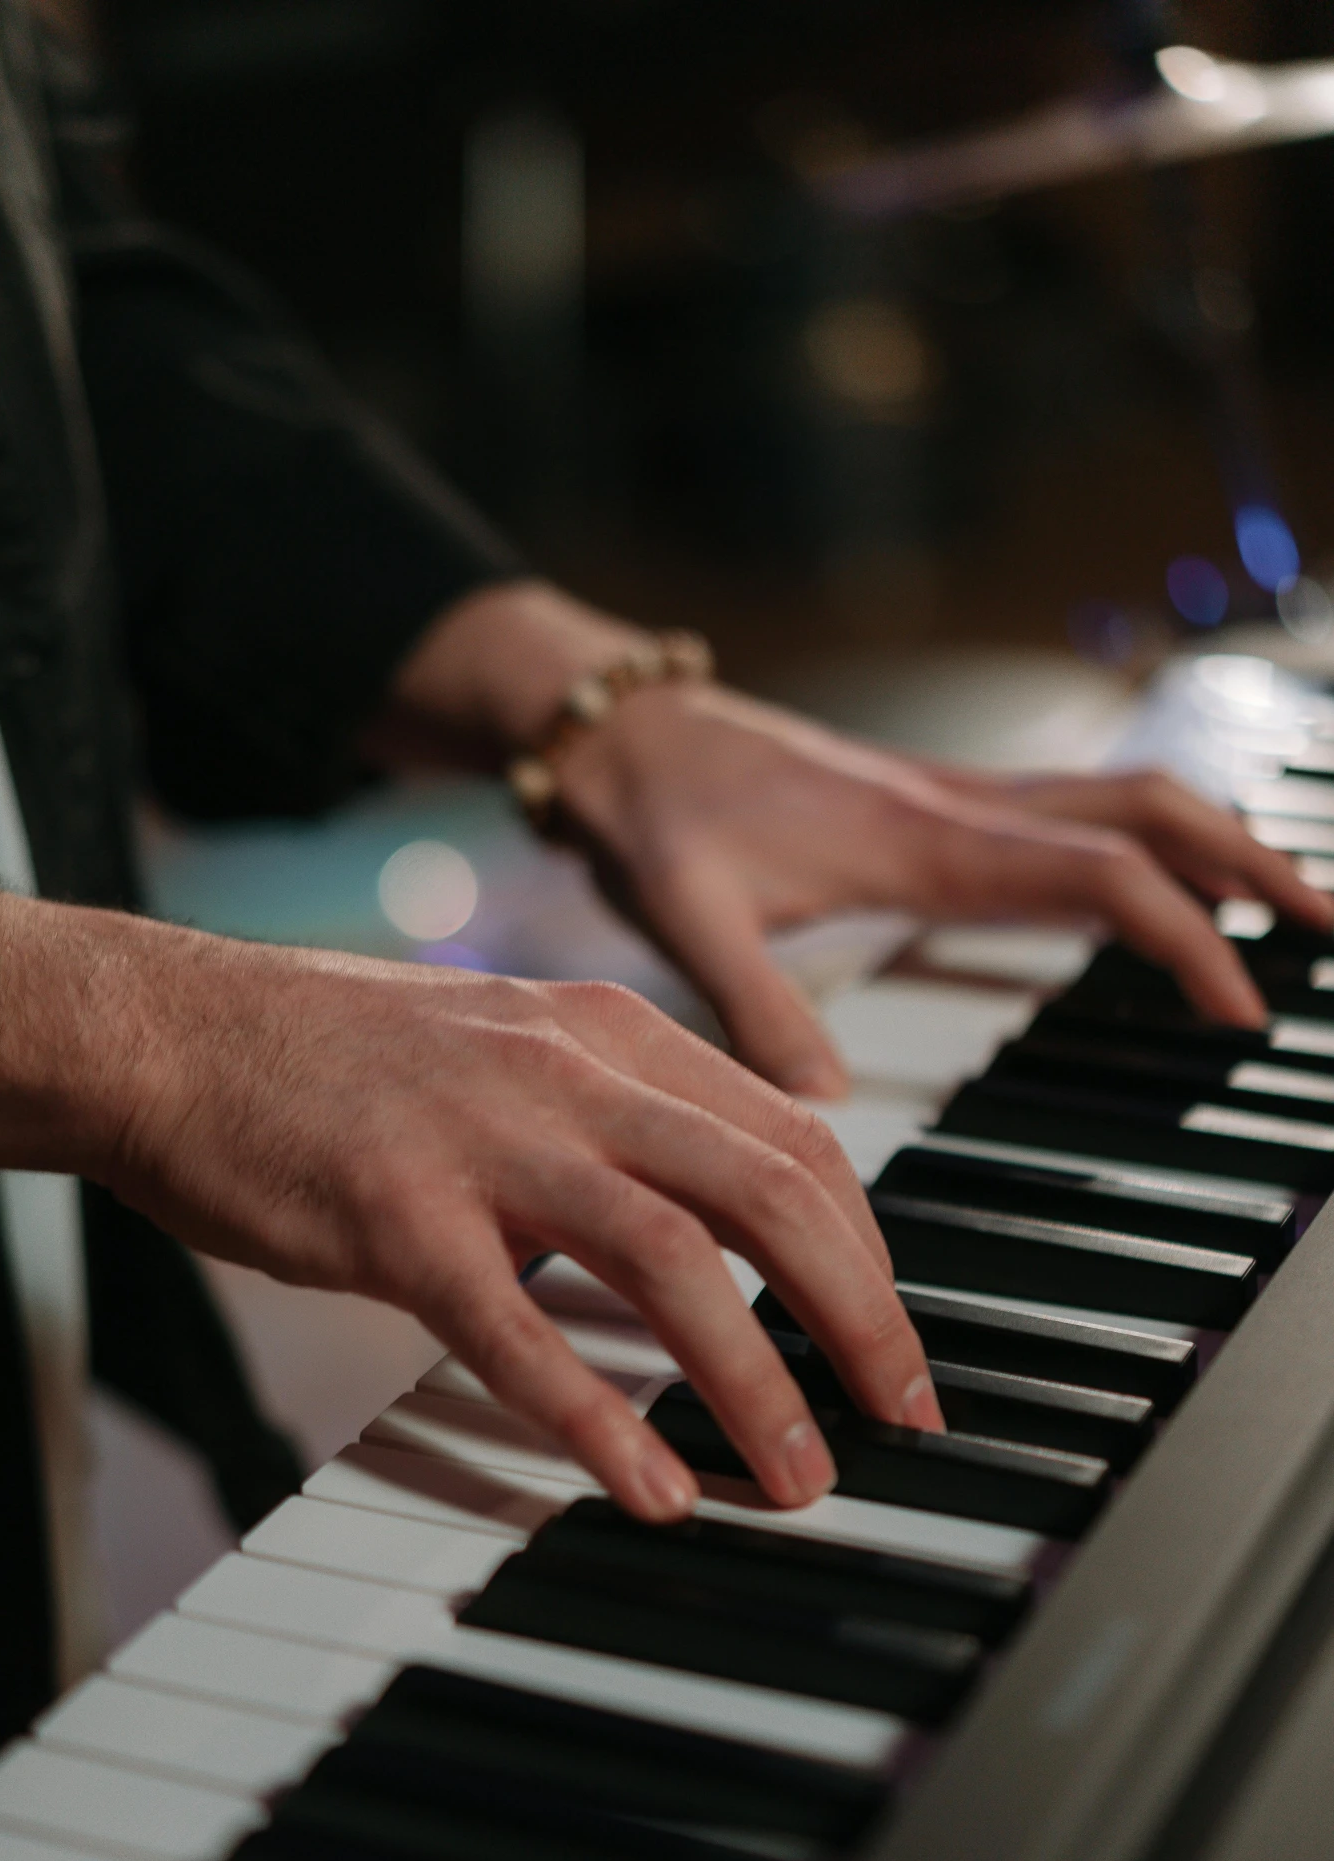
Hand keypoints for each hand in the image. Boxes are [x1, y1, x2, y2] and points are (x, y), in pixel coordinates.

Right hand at [0, 885, 944, 1520]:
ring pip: (672, 1258)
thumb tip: (718, 1208)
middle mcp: (569, 1072)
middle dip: (860, 1317)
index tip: (891, 1336)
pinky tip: (649, 1487)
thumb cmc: (331, 1060)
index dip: (868, 1248)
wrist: (167, 1031)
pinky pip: (518, 1330)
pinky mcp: (394, 1217)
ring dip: (756, 1378)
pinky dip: (598, 1416)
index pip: (794, 1136)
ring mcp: (483, 1141)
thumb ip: (618, 1113)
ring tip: (798, 1476)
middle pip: (770, 1193)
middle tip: (900, 1417)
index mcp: (609, 1033)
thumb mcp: (509, 1048)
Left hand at [555, 687, 1332, 1096]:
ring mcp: (955, 796)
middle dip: (1254, 865)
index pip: (1101, 875)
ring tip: (1293, 906)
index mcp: (922, 838)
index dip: (1186, 934)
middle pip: (1152, 812)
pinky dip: (1151, 838)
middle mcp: (959, 807)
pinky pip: (1075, 807)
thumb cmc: (655, 814)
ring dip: (1220, 842)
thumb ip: (753, 1009)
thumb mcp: (685, 919)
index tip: (1240, 1005)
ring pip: (1126, 798)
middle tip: (1330, 932)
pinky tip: (1170, 878)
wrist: (620, 731)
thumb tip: (821, 1106)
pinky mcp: (936, 802)